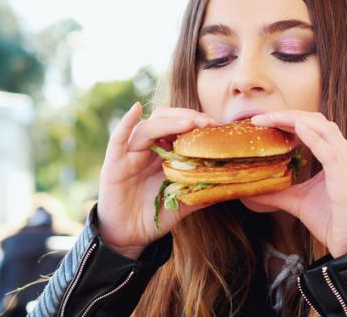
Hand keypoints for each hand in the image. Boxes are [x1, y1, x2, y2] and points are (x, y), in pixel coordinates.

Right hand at [97, 103, 217, 258]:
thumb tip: (233, 185)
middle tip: (207, 123)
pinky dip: (125, 123)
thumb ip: (202, 190)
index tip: (216, 126)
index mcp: (164, 152)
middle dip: (187, 118)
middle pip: (165, 119)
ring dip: (169, 122)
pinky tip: (135, 109)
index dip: (197, 122)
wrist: (130, 236)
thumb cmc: (155, 215)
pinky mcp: (113, 164)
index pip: (180, 126)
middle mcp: (147, 148)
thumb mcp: (184, 201)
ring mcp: (129, 154)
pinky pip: (118, 139)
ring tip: (189, 123)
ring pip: (147, 128)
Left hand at [244, 110, 346, 257]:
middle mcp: (345, 154)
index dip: (288, 119)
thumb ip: (278, 192)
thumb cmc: (332, 221)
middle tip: (260, 117)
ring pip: (323, 129)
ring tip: (271, 118)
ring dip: (295, 120)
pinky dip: (313, 138)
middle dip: (288, 115)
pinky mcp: (346, 179)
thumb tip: (252, 191)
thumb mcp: (298, 201)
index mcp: (337, 155)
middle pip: (317, 121)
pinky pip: (330, 152)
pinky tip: (297, 129)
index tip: (263, 120)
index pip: (313, 126)